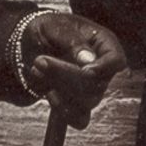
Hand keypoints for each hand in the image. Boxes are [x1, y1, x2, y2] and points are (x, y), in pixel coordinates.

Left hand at [21, 11, 126, 128]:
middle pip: (96, 84)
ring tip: (38, 70)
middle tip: (40, 60)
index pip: (117, 60)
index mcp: (103, 44)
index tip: (86, 70)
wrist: (29, 44)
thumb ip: (73, 40)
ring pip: (86, 102)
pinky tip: (49, 92)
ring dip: (57, 88)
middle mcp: (101, 68)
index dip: (104, 68)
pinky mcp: (79, 105)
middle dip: (65, 75)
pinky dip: (62, 109)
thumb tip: (88, 59)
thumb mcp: (56, 26)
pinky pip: (79, 119)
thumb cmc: (47, 30)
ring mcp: (92, 89)